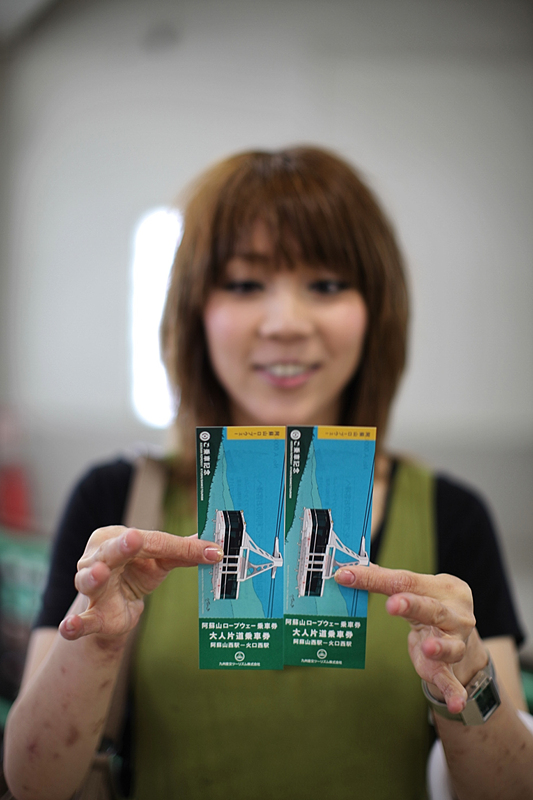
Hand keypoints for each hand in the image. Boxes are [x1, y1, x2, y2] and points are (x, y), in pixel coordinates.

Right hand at [60, 527, 221, 641]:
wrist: (114, 605)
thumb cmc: (136, 571)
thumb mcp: (161, 560)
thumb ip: (184, 552)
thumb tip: (217, 546)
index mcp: (116, 537)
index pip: (153, 541)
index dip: (182, 547)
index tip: (211, 552)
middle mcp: (98, 557)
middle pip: (112, 551)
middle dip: (123, 546)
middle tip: (134, 539)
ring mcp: (91, 586)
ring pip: (89, 580)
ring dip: (94, 577)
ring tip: (99, 575)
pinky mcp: (91, 615)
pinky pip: (81, 620)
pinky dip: (74, 625)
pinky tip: (68, 627)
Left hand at [335, 564, 487, 713]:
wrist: (460, 630)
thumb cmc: (431, 602)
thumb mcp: (413, 588)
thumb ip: (383, 580)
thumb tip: (348, 569)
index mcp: (442, 587)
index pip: (405, 580)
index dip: (374, 579)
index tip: (347, 576)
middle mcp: (453, 613)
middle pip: (432, 608)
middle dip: (413, 605)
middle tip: (393, 604)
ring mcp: (455, 641)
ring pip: (448, 645)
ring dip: (438, 646)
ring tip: (427, 648)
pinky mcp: (451, 667)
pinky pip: (453, 679)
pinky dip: (454, 691)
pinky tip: (455, 703)